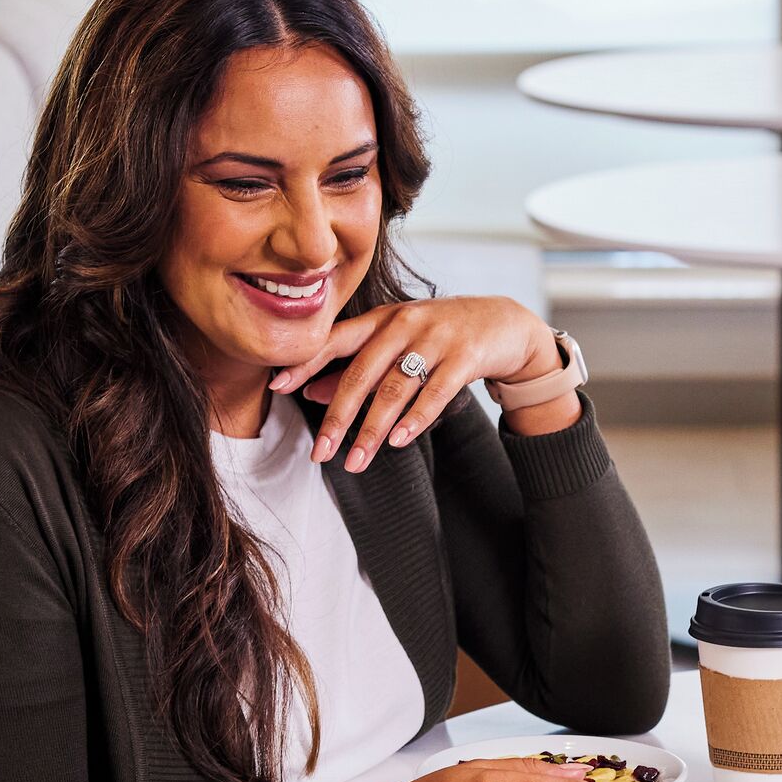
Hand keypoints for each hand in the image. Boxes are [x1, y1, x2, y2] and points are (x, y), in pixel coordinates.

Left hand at [273, 295, 557, 470]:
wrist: (504, 323)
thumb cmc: (441, 335)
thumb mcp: (397, 343)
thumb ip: (354, 366)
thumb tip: (307, 392)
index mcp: (381, 319)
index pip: (334, 339)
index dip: (304, 362)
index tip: (277, 387)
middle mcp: (404, 323)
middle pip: (361, 373)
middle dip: (337, 417)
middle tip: (319, 454)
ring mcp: (436, 338)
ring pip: (395, 388)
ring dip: (372, 430)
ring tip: (355, 462)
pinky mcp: (466, 356)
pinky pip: (435, 392)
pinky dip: (415, 418)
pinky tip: (398, 441)